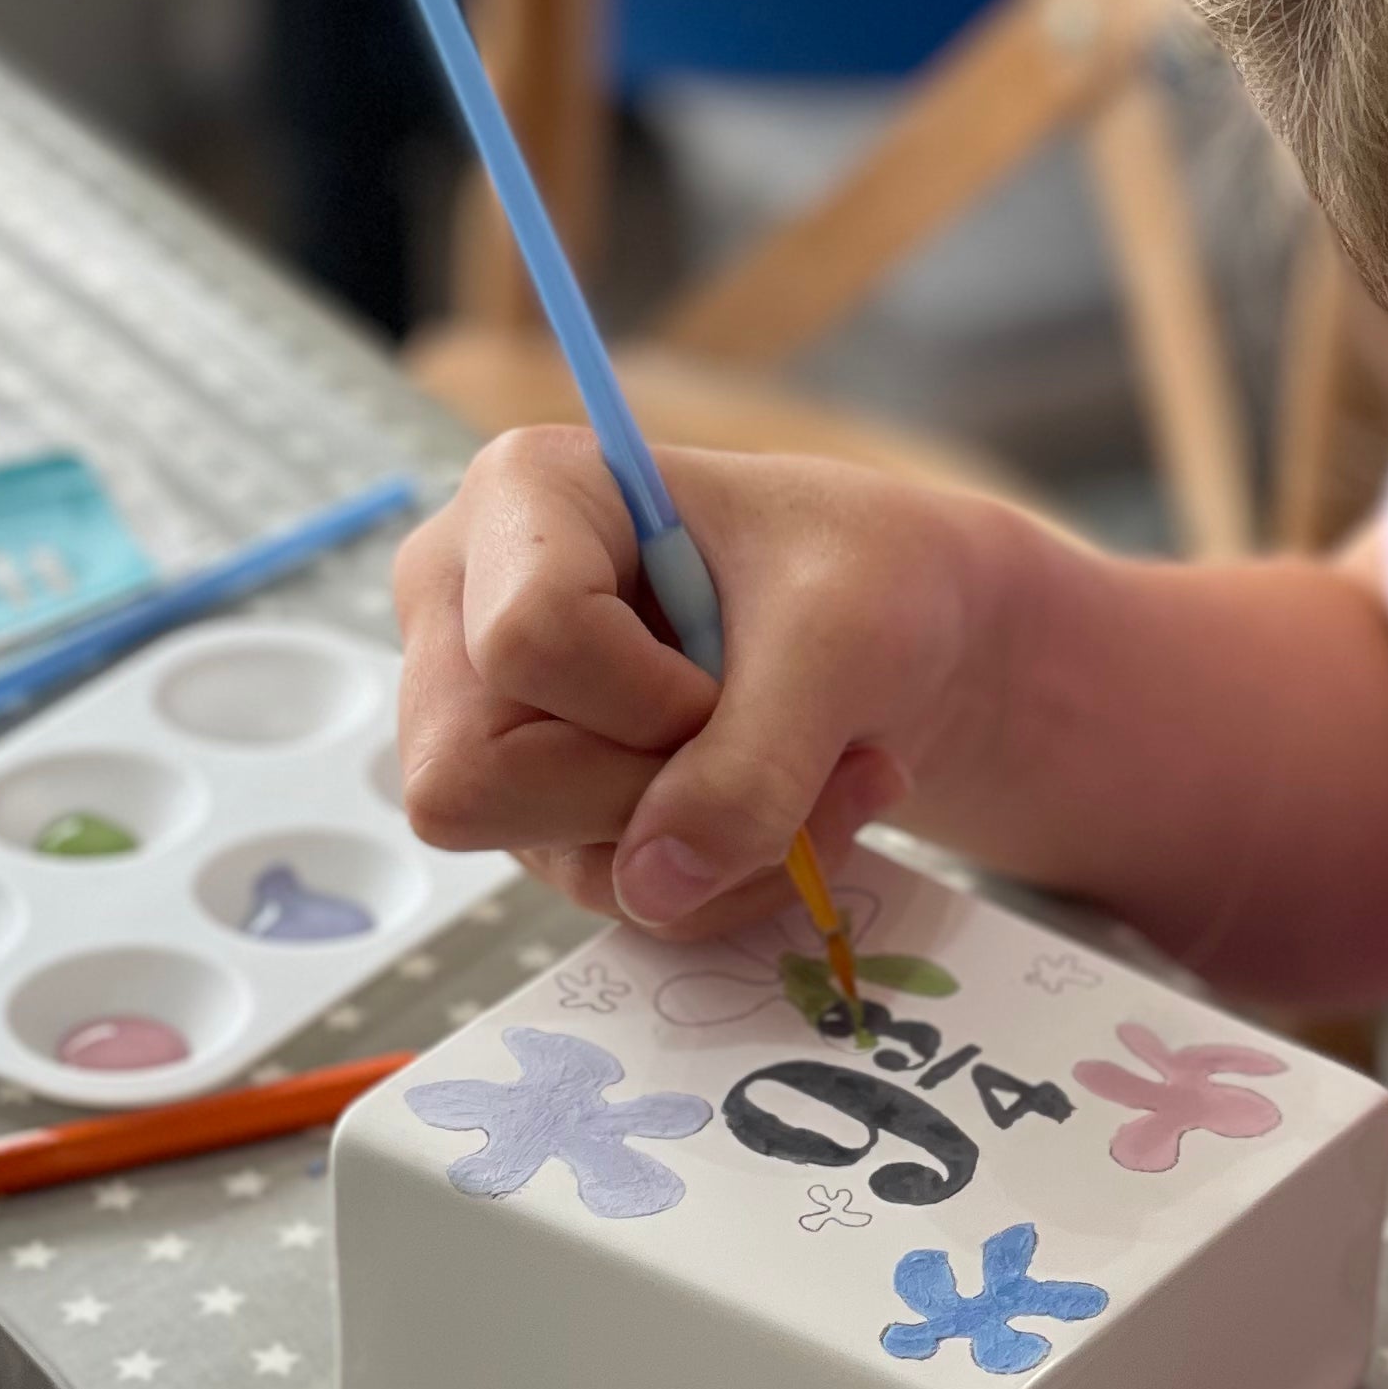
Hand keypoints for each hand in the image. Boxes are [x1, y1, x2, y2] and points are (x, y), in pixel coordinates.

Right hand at [393, 433, 994, 934]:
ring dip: (720, 851)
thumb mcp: (843, 641)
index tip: (742, 672)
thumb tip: (653, 889)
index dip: (649, 697)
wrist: (918, 627)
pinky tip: (793, 814)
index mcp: (524, 497)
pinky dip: (724, 880)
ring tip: (826, 780)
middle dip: (657, 795)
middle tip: (784, 749)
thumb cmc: (871, 574)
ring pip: (549, 854)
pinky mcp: (541, 804)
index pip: (526, 641)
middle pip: (477, 775)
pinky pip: (611, 890)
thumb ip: (753, 761)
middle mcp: (469, 608)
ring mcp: (493, 718)